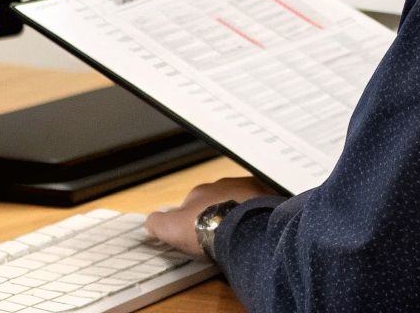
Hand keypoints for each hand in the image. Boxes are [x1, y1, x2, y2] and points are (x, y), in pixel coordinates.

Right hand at [144, 176, 272, 256]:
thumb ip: (158, 223)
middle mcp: (224, 184)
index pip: (194, 201)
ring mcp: (249, 189)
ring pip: (243, 199)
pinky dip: (261, 215)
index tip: (200, 233)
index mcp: (200, 191)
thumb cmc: (206, 229)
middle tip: (223, 235)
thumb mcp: (171, 228)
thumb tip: (149, 221)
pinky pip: (264, 205)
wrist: (242, 232)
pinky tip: (260, 231)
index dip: (195, 217)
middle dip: (221, 212)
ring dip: (242, 212)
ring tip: (244, 235)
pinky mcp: (270, 198)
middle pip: (220, 197)